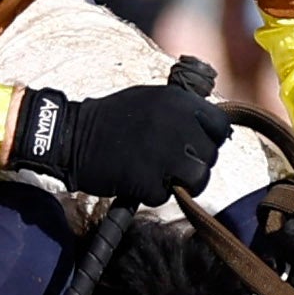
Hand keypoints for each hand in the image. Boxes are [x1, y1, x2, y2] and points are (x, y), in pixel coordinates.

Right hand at [8, 77, 221, 203]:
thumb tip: (211, 129)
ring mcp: (163, 153)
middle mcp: (176, 125)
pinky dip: (152, 193)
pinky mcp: (148, 179)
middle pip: (211, 157)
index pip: (221, 127)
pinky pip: (166, 195)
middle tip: (172, 164)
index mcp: (179, 102)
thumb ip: (183, 111)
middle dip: (195, 164)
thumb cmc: (112, 117)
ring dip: (182, 183)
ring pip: (198, 179)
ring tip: (161, 176)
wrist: (72, 135)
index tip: (195, 145)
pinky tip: (137, 180)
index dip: (210, 140)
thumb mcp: (152, 99)